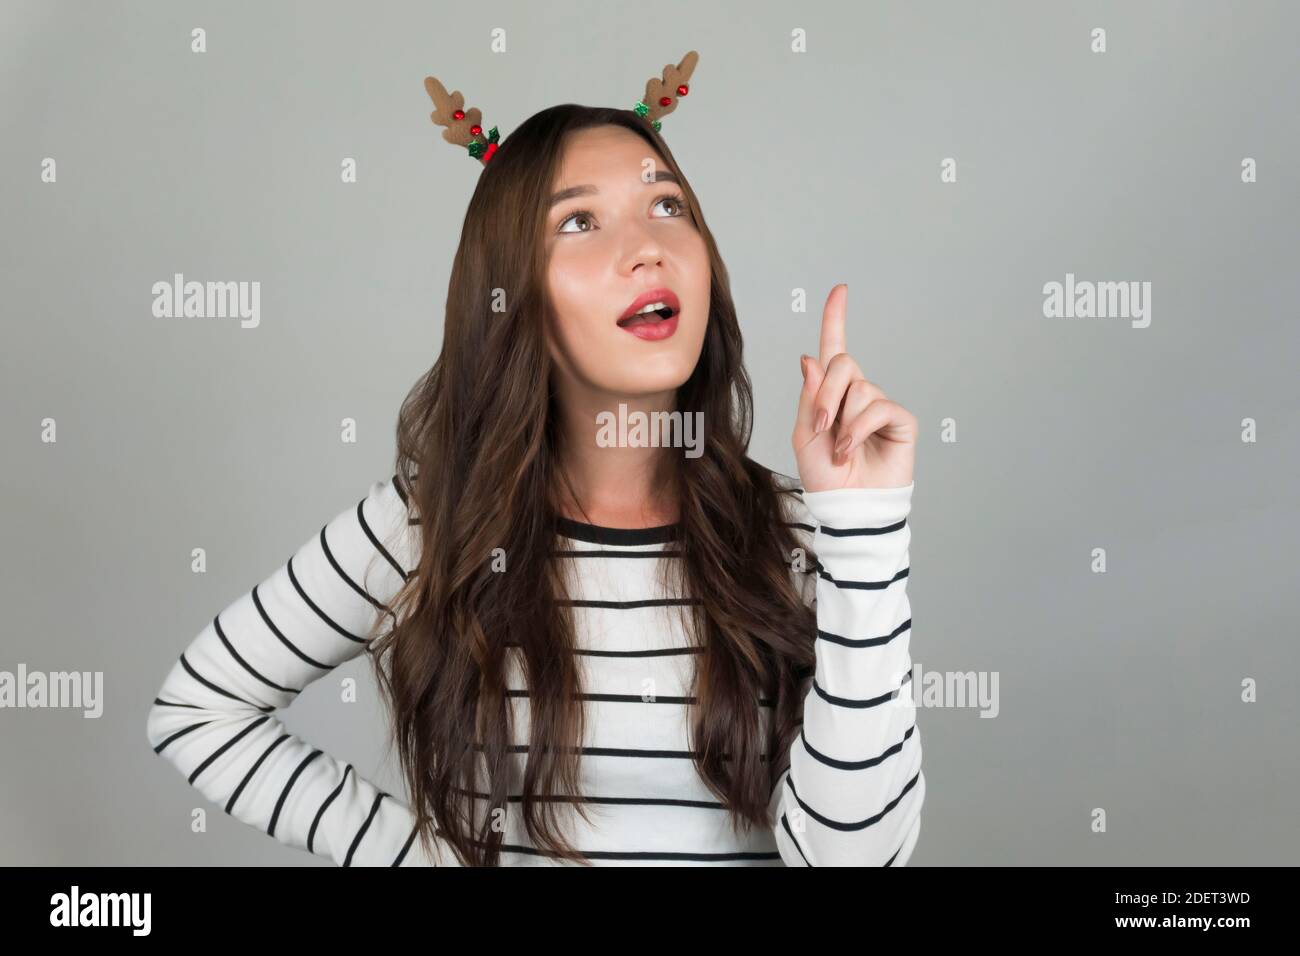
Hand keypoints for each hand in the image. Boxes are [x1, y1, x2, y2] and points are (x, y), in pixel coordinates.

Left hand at [793, 284, 916, 492]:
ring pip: (860, 387)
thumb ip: (810, 397)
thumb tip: (811, 357)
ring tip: (840, 449)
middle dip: (826, 392)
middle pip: (843, 362)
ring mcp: (879, 406)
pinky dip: (859, 428)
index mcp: (831, 393)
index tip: (840, 291)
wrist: (847, 507)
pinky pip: (878, 407)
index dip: (836, 319)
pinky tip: (852, 449)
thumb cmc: (825, 476)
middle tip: (822, 426)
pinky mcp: (900, 421)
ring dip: (842, 420)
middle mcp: (857, 394)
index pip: (834, 349)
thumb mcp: (805, 435)